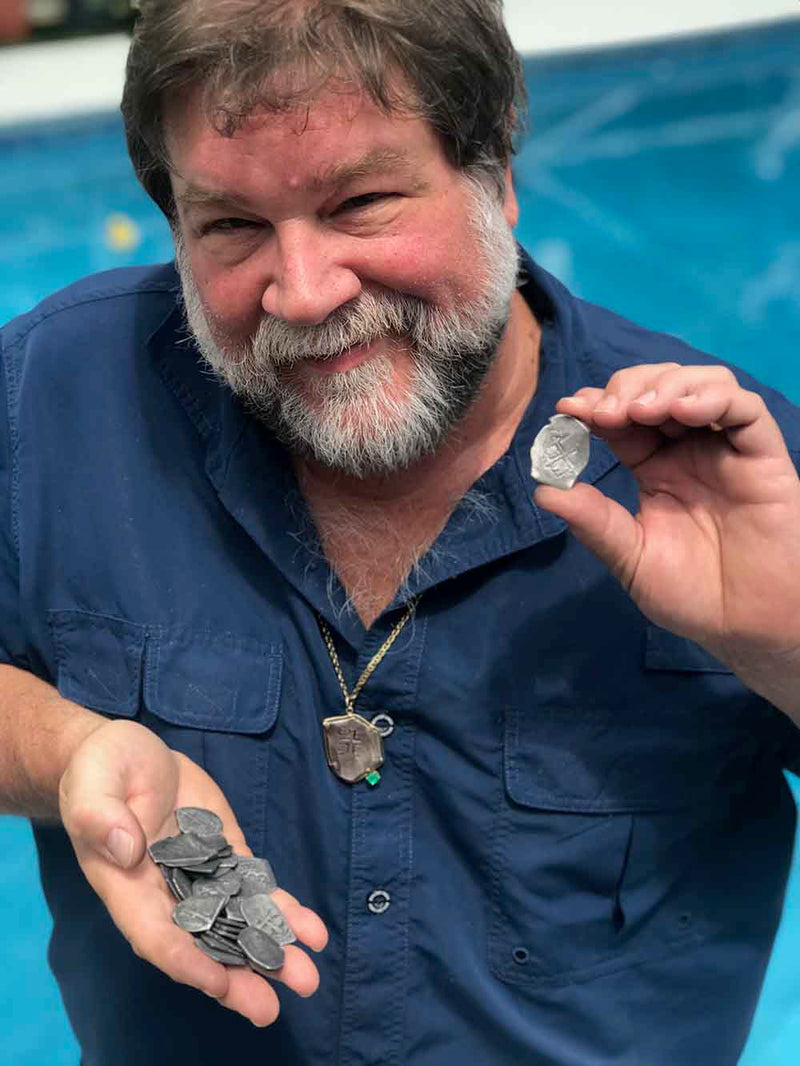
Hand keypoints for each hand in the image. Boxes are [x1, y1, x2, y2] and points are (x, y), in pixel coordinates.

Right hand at [59, 718, 327, 1026]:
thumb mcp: (93, 783)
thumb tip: (125, 847)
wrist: (128, 752)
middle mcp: (165, 892)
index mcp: (126, 884)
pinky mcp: (225, 852)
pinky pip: (254, 887)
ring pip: (236, 921)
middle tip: (271, 1006)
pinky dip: (281, 909)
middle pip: (202, 943)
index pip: (154, 934)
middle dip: (237, 975)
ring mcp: (200, 874)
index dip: (185, 960)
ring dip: (270, 950)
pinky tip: (311, 930)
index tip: (218, 982)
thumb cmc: (101, 768)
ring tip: (306, 976)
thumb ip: (100, 815)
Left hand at [534, 363, 799, 709]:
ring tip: (639, 410)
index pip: (622, 420)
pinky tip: (680, 410)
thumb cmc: (692, 595)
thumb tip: (543, 490)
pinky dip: (712, 397)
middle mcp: (690, 450)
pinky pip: (745, 410)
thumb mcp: (631, 558)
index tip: (569, 409)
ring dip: (665, 384)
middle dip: (626, 388)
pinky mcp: (763, 457)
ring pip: (702, 384)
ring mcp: (726, 450)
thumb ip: (594, 522)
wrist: (746, 627)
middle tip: (604, 411)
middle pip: (658, 388)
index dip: (595, 406)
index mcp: (656, 469)